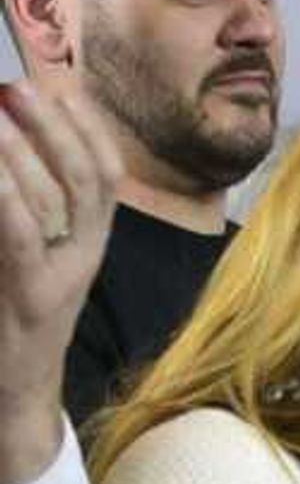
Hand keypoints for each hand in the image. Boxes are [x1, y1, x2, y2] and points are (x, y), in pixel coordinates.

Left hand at [0, 82, 119, 483]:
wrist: (15, 396)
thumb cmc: (15, 317)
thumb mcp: (32, 255)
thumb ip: (31, 210)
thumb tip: (14, 150)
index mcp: (90, 242)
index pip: (106, 173)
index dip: (87, 127)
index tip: (54, 87)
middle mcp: (86, 256)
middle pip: (86, 180)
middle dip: (53, 128)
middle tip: (15, 90)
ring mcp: (63, 279)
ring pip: (54, 203)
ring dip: (22, 154)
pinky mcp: (32, 299)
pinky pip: (23, 239)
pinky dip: (9, 203)